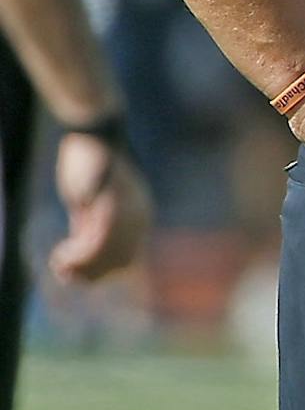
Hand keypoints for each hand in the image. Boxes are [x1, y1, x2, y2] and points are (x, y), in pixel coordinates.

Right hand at [48, 131, 150, 281]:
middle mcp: (140, 216)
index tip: (72, 274)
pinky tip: (60, 254)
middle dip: (88, 274)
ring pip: (107, 257)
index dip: (98, 272)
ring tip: (60, 262)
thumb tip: (84, 253)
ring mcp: (128, 211)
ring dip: (80, 266)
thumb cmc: (89, 166)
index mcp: (140, 215)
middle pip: (119, 263)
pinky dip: (77, 255)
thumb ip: (91, 225)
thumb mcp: (90, 203)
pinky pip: (97, 242)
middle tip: (62, 271)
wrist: (91, 135)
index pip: (127, 258)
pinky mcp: (111, 204)